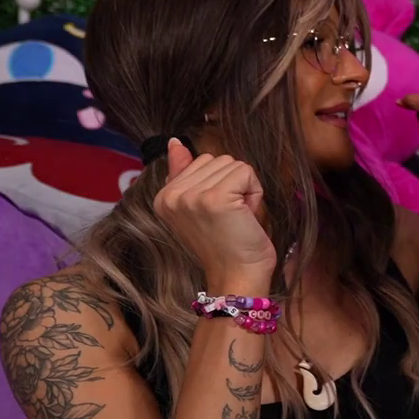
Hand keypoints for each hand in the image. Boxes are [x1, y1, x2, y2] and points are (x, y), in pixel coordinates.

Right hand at [152, 138, 276, 284]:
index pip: (201, 161)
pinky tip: (245, 215)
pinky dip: (255, 192)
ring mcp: (190, 196)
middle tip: (230, 216)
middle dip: (233, 183)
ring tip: (236, 217)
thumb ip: (185, 173)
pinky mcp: (213, 198)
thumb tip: (174, 142)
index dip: (219, 185)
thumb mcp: (200, 206)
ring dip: (244, 188)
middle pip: (217, 159)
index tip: (216, 215)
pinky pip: (245, 172)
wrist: (237, 276)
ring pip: (232, 164)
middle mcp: (171, 196)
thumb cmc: (226, 244)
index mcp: (163, 197)